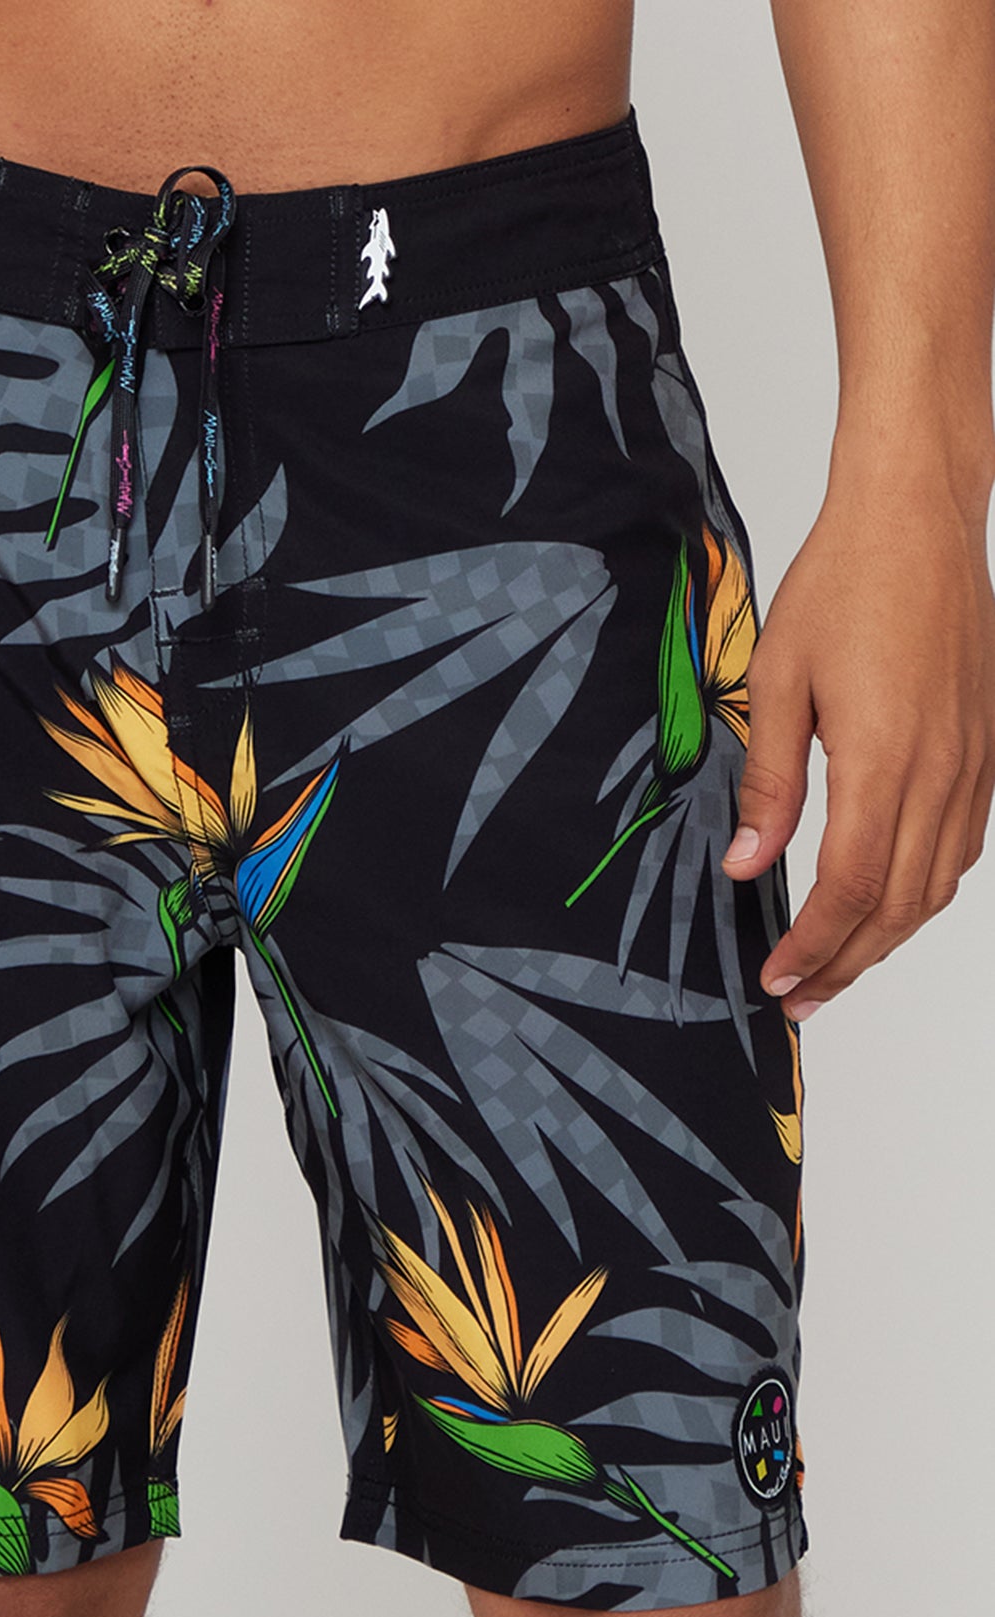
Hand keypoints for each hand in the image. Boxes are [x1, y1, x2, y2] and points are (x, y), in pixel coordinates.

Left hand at [720, 474, 994, 1018]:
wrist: (917, 518)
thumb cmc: (844, 584)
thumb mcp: (776, 683)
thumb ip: (768, 783)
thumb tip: (746, 864)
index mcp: (883, 760)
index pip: (849, 887)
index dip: (813, 945)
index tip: (776, 979)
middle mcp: (940, 771)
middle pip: (897, 903)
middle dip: (846, 962)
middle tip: (799, 999)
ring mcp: (973, 762)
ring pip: (937, 883)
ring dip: (886, 936)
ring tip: (836, 966)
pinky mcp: (985, 748)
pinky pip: (962, 844)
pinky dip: (923, 890)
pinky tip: (887, 901)